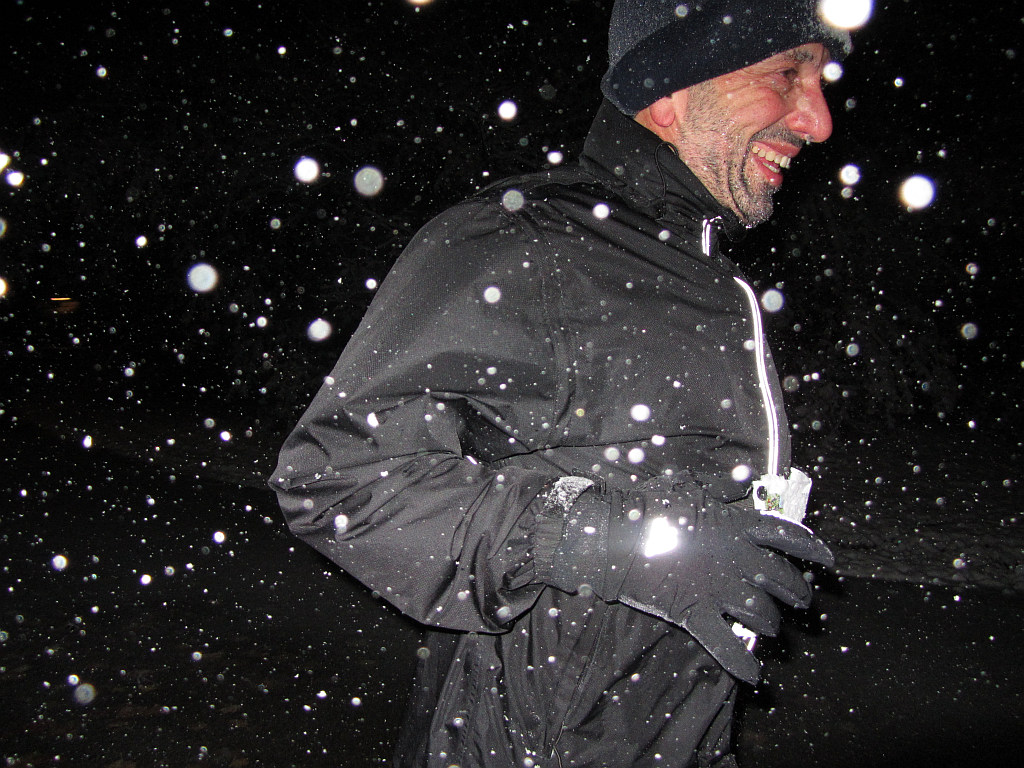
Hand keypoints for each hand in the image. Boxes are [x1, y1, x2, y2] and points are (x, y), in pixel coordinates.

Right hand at [596, 478, 831, 682]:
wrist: (615, 536)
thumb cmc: (649, 508)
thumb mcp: (688, 488)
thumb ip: (718, 490)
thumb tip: (738, 485)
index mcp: (735, 527)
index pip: (786, 536)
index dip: (811, 548)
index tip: (827, 560)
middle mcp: (735, 559)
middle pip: (781, 578)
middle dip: (797, 591)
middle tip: (801, 599)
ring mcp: (716, 588)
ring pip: (761, 612)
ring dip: (771, 622)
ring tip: (772, 627)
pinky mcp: (695, 613)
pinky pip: (724, 644)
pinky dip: (741, 661)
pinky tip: (754, 675)